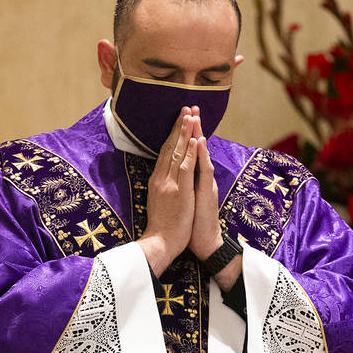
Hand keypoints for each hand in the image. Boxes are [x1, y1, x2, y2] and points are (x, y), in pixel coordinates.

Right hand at [137, 108, 196, 275]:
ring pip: (178, 153)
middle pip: (171, 147)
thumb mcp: (158, 202)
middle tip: (185, 107)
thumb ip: (161, 187)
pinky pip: (186, 168)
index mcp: (157, 181)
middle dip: (179, 127)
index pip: (165, 152)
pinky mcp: (179, 192)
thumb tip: (162, 176)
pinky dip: (191, 152)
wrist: (159, 244)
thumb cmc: (161, 227)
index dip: (173, 135)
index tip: (179, 119)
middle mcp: (162, 179)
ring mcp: (170, 184)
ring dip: (185, 133)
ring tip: (190, 115)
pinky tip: (195, 139)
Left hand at [189, 110, 222, 260]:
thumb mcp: (187, 199)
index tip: (184, 115)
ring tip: (195, 116)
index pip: (188, 152)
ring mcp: (204, 184)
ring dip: (197, 134)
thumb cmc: (193, 224)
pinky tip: (199, 142)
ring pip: (200, 154)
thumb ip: (185, 183)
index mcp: (194, 178)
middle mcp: (201, 178)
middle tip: (191, 106)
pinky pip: (203, 170)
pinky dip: (200, 155)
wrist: (205, 243)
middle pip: (196, 148)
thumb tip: (177, 172)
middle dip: (193, 127)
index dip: (186, 133)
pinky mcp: (206, 193)